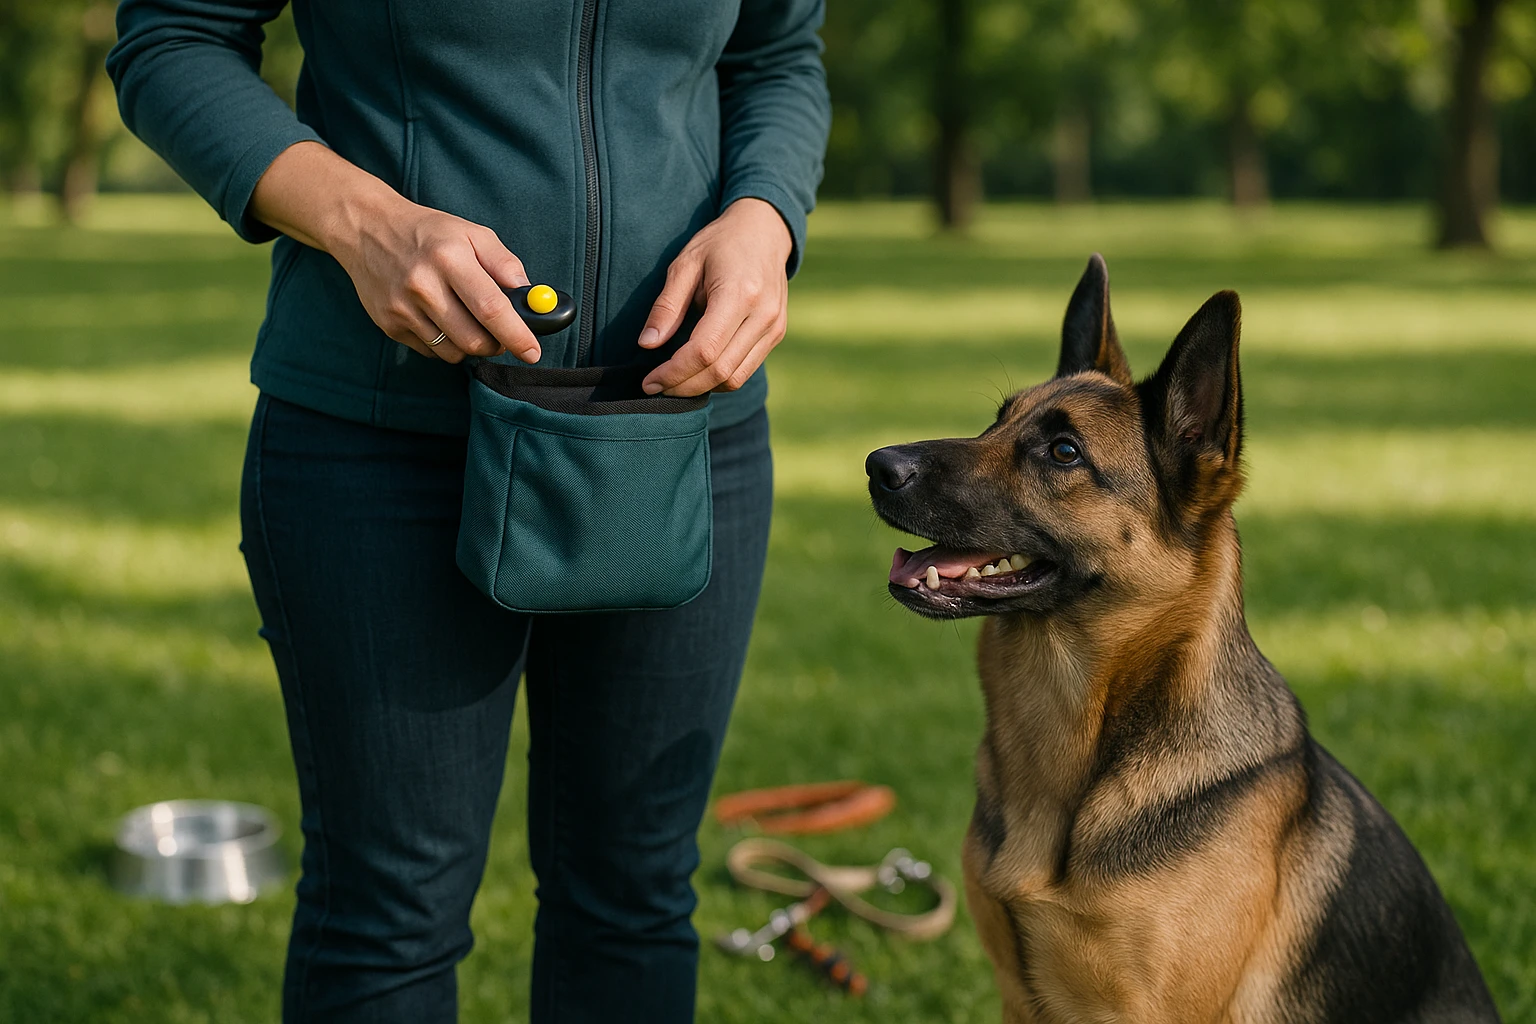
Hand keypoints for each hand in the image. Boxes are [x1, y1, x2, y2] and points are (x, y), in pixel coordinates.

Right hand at [251, 142, 539, 363]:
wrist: (366, 229)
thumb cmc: (428, 232)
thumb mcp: (471, 233)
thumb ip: (505, 263)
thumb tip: (530, 297)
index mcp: (449, 258)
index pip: (491, 308)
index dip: (517, 335)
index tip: (533, 351)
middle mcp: (422, 285)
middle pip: (474, 340)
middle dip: (496, 345)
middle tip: (502, 335)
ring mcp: (402, 308)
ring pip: (453, 352)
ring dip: (471, 346)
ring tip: (470, 322)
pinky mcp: (389, 324)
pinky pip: (430, 351)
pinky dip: (445, 344)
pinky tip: (441, 319)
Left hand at [638, 198, 792, 395]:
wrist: (765, 231)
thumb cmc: (720, 243)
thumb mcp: (685, 265)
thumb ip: (667, 306)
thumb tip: (647, 344)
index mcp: (738, 294)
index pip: (704, 351)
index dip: (674, 373)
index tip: (650, 382)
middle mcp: (762, 315)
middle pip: (720, 371)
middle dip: (684, 386)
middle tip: (656, 387)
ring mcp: (773, 327)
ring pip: (735, 378)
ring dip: (701, 387)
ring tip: (674, 382)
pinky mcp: (776, 334)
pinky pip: (745, 370)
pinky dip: (719, 378)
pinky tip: (697, 371)